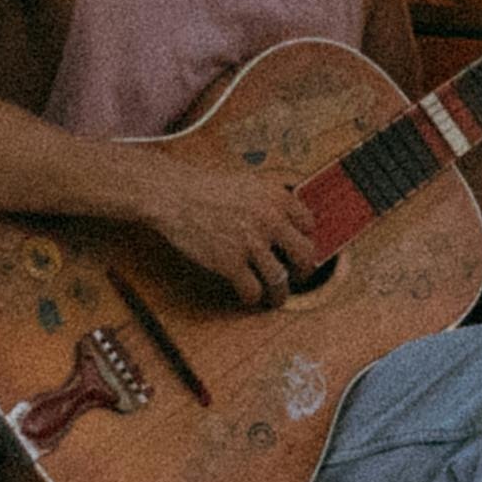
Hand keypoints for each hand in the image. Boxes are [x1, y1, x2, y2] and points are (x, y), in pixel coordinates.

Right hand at [127, 141, 321, 310]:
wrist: (174, 195)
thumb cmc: (205, 188)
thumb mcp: (247, 183)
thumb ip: (270, 201)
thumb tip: (286, 218)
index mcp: (276, 197)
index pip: (308, 224)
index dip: (304, 237)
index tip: (298, 246)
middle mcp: (270, 220)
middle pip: (305, 254)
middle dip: (303, 269)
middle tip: (298, 275)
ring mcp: (251, 244)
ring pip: (281, 279)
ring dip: (280, 293)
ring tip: (277, 297)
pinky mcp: (231, 264)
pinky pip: (252, 290)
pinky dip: (252, 298)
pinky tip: (248, 296)